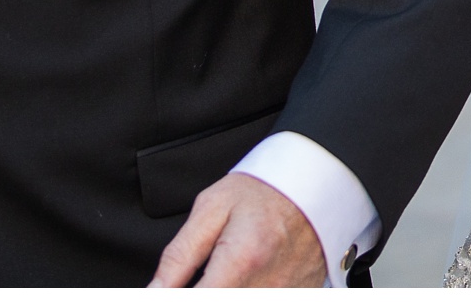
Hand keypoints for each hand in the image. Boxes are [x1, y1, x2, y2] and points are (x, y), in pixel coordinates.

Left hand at [149, 173, 324, 286]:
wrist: (316, 181)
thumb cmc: (264, 190)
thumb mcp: (211, 209)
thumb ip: (179, 256)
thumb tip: (154, 291)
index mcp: (241, 261)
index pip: (200, 300)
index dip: (178, 297)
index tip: (172, 290)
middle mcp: (269, 286)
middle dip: (207, 288)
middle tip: (204, 273)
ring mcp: (288, 294)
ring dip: (226, 288)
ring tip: (224, 272)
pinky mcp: (302, 295)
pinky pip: (268, 299)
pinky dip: (250, 289)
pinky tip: (246, 277)